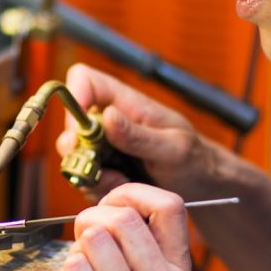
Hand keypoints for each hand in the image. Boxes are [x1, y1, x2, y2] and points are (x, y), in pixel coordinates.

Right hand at [57, 64, 214, 198]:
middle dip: (76, 150)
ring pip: (73, 158)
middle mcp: (107, 121)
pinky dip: (98, 190)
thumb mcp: (173, 148)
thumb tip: (106, 116)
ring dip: (90, 176)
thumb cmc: (194, 158)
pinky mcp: (102, 170)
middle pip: (69, 125)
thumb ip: (138, 135)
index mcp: (125, 101)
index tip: (80, 128)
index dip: (73, 96)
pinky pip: (84, 180)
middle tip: (96, 167)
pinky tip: (121, 190)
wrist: (201, 186)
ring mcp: (103, 147)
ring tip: (121, 182)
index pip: (84, 79)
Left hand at [57, 183, 192, 270]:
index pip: (169, 206)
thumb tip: (112, 213)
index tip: (113, 205)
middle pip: (119, 216)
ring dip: (76, 253)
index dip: (132, 193)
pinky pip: (71, 270)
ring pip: (90, 240)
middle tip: (85, 242)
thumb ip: (149, 260)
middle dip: (91, 219)